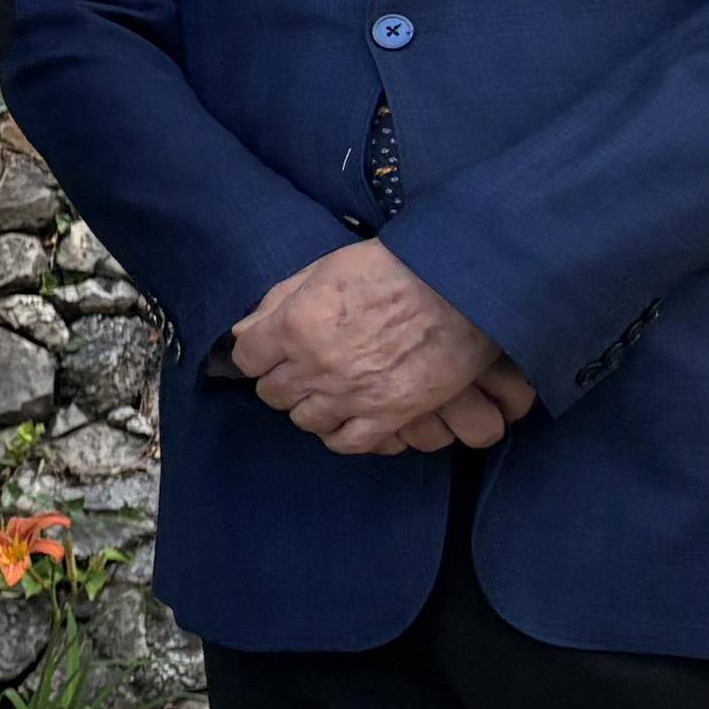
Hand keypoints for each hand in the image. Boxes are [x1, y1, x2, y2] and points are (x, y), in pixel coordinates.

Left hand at [227, 240, 512, 451]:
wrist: (463, 285)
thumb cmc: (395, 266)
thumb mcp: (325, 268)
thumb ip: (279, 301)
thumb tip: (245, 331)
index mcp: (296, 325)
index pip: (246, 357)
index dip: (258, 353)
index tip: (270, 351)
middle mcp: (316, 366)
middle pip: (272, 392)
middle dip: (282, 379)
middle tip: (302, 368)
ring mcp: (352, 395)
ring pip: (303, 420)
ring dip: (310, 406)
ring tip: (327, 390)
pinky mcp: (389, 415)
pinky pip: (346, 442)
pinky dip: (340, 433)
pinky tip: (347, 416)